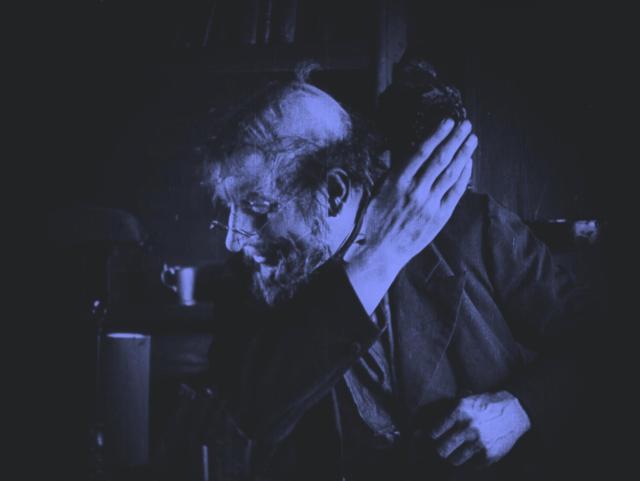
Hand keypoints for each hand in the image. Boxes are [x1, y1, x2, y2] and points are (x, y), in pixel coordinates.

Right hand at [344, 118, 476, 313]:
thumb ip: (394, 171)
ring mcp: (429, 205)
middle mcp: (415, 191)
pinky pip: (455, 192)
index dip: (437, 135)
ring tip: (472, 139)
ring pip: (451, 173)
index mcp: (397, 181)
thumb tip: (408, 152)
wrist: (380, 251)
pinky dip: (463, 176)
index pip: (422, 152)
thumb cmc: (375, 219)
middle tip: (467, 124)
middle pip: (441, 159)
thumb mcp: (378, 191)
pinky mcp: (439, 217)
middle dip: (455, 139)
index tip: (448, 121)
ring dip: (464, 153)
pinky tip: (468, 163)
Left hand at [431, 391, 530, 466]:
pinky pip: (472, 465)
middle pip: (442, 450)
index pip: (434, 433)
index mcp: (459, 412)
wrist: (514, 410)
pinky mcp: (490, 455)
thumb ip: (445, 413)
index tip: (434, 438)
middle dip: (441, 450)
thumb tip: (419, 431)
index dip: (432, 438)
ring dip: (455, 457)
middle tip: (444, 448)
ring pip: (455, 460)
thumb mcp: (464, 401)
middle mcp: (468, 427)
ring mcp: (479, 443)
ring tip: (460, 450)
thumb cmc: (484, 405)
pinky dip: (471, 461)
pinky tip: (475, 451)